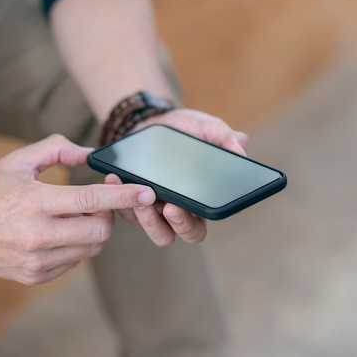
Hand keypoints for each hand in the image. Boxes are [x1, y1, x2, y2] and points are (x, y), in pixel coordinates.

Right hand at [0, 134, 155, 284]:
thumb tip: (92, 154)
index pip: (90, 201)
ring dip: (92, 232)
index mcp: (34, 202)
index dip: (123, 197)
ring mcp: (35, 261)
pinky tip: (56, 233)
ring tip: (71, 217)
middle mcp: (36, 236)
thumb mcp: (20, 159)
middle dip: (108, 217)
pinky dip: (75, 247)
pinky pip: (73, 262)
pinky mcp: (33, 276)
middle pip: (100, 233)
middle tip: (97, 204)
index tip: (147, 191)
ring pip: (90, 250)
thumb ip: (58, 148)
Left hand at [109, 109, 248, 246]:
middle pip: (174, 234)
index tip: (178, 208)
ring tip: (132, 191)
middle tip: (164, 206)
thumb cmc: (187, 130)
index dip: (188, 224)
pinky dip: (117, 197)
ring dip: (141, 215)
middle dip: (165, 225)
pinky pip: (124, 210)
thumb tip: (241, 147)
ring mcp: (153, 208)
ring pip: (148, 228)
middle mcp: (178, 210)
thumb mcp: (208, 128)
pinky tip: (115, 177)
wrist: (154, 121)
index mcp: (201, 201)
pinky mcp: (131, 200)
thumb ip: (226, 138)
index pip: (199, 225)